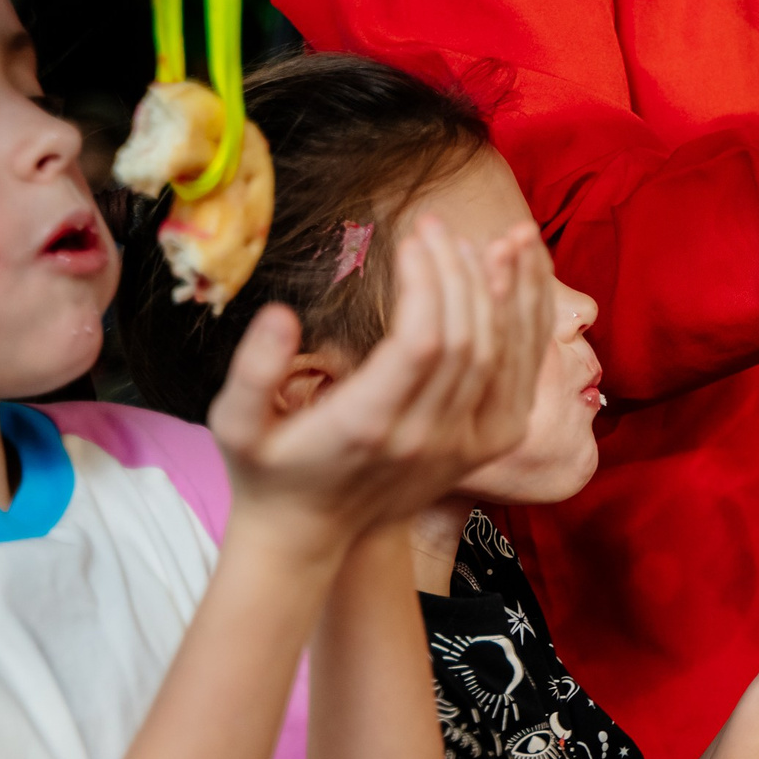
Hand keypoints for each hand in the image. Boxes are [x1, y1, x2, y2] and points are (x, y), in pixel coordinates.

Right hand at [208, 216, 552, 557]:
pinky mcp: (484, 446)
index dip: (427, 284)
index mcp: (368, 425)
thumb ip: (251, 371)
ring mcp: (462, 445)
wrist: (313, 534)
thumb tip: (280, 314)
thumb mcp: (233, 426)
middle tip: (436, 224)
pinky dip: (524, 326)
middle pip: (468, 342)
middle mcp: (426, 438)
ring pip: (503, 356)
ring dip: (505, 292)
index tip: (410, 238)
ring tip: (494, 237)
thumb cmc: (266, 470)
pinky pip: (518, 377)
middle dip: (459, 272)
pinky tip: (516, 282)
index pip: (422, 344)